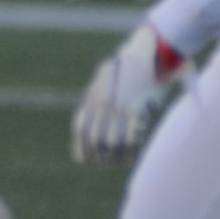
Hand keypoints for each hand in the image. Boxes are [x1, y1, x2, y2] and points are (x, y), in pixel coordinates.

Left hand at [70, 23, 185, 164]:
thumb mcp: (103, 82)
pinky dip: (129, 150)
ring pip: (110, 142)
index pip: (80, 128)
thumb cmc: (123, 71)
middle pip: (94, 139)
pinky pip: (129, 137)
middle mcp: (101, 104)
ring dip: (115, 156)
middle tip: (105, 164)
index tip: (82, 159)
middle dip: (98, 155)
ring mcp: (117, 106)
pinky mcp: (134, 108)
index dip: (79, 146)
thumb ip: (95, 102)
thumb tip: (94, 129)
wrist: (141, 54)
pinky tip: (132, 155)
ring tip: (121, 161)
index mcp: (91, 98)